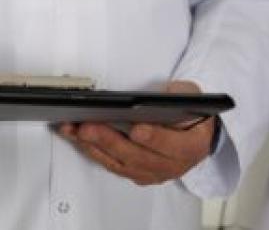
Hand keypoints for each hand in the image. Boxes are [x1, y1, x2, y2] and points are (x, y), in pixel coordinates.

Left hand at [58, 81, 214, 185]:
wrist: (195, 136)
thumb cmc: (191, 115)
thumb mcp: (193, 97)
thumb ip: (181, 95)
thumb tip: (161, 95)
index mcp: (191, 147)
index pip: (172, 145)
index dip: (154, 138)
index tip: (137, 129)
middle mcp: (171, 165)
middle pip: (137, 157)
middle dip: (109, 141)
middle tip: (88, 127)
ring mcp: (152, 173)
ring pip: (119, 163)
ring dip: (93, 146)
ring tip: (73, 129)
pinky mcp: (135, 173)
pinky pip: (111, 165)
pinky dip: (92, 150)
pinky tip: (76, 137)